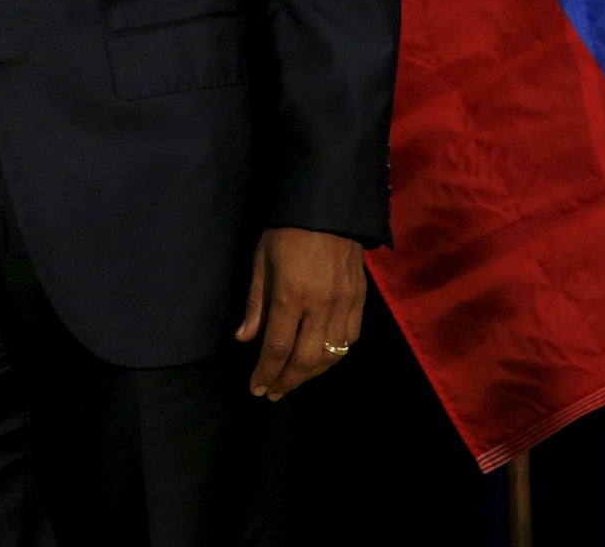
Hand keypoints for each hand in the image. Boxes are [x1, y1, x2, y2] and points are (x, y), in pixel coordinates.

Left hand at [234, 226, 366, 399]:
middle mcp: (320, 306)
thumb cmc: (285, 233)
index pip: (277, 347)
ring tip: (291, 382)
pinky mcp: (361, 303)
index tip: (256, 388)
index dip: (265, 372)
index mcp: (290, 295)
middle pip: (306, 360)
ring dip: (310, 375)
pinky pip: (350, 341)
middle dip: (287, 381)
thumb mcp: (260, 261)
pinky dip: (334, 357)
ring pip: (331, 356)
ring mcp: (345, 306)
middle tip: (272, 393)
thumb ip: (256, 304)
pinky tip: (320, 362)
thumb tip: (244, 339)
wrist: (328, 210)